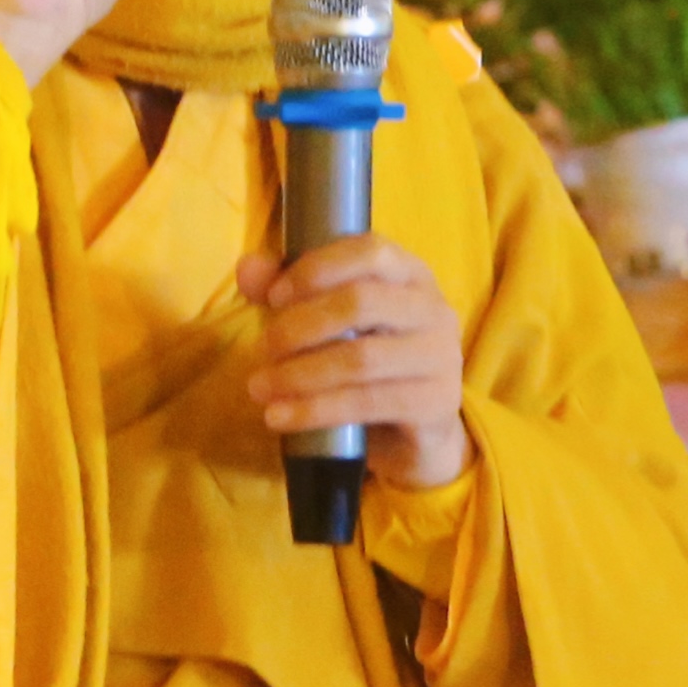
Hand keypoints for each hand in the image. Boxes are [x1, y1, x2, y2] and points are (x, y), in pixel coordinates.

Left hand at [231, 235, 469, 493]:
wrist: (416, 434)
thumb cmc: (369, 360)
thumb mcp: (330, 322)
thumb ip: (289, 291)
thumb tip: (247, 268)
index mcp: (411, 274)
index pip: (371, 252)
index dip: (318, 268)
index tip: (273, 296)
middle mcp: (434, 309)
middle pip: (362, 302)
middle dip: (301, 325)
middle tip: (263, 348)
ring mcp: (441, 357)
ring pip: (361, 358)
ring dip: (300, 374)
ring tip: (259, 388)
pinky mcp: (435, 403)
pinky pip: (367, 403)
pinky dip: (314, 410)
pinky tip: (279, 417)